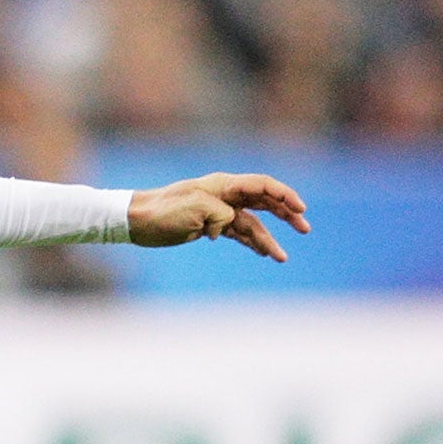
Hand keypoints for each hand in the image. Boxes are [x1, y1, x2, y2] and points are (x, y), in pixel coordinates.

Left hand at [127, 172, 309, 262]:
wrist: (137, 221)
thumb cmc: (162, 211)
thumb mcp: (194, 209)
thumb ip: (221, 214)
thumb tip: (229, 225)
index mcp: (223, 185)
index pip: (262, 186)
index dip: (284, 195)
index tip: (300, 209)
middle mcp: (225, 196)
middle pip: (265, 202)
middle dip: (286, 214)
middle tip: (305, 229)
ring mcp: (218, 211)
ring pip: (252, 224)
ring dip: (268, 239)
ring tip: (282, 257)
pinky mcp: (209, 227)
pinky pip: (237, 234)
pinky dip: (250, 243)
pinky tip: (263, 254)